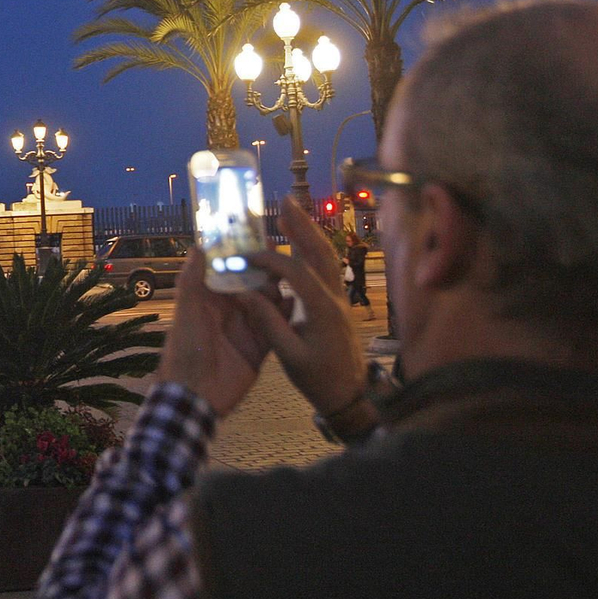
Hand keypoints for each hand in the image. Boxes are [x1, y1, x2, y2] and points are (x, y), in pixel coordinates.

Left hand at [155, 240, 283, 415]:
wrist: (196, 394)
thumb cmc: (186, 348)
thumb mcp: (187, 311)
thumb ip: (192, 280)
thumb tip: (198, 245)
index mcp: (210, 300)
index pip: (229, 271)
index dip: (243, 255)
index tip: (258, 237)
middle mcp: (230, 312)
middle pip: (252, 285)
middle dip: (266, 271)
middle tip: (283, 256)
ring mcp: (246, 329)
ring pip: (268, 304)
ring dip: (278, 292)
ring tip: (292, 279)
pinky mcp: (260, 348)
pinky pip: (277, 329)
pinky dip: (287, 318)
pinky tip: (299, 305)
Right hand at [236, 200, 367, 415]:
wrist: (352, 397)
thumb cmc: (320, 380)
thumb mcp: (289, 356)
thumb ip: (268, 323)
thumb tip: (245, 293)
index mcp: (322, 309)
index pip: (295, 272)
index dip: (270, 260)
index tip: (246, 257)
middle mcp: (334, 297)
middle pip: (320, 252)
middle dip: (302, 225)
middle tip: (285, 201)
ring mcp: (339, 299)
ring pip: (326, 257)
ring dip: (309, 234)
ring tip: (290, 214)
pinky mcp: (337, 304)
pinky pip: (326, 269)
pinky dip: (312, 251)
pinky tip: (298, 245)